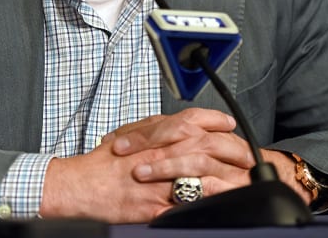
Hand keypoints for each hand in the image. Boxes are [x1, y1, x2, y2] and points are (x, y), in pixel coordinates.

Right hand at [39, 109, 246, 221]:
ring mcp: (158, 183)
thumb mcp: (126, 134)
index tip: (229, 124)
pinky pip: (186, 205)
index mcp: (151, 137)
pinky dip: (206, 204)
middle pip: (203, 147)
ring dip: (226, 178)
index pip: (190, 121)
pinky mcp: (155, 207)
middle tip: (247, 153)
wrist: (80, 187)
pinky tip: (222, 204)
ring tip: (243, 179)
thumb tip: (175, 121)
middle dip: (230, 149)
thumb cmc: (100, 164)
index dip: (214, 120)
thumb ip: (152, 127)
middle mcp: (158, 156)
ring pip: (200, 176)